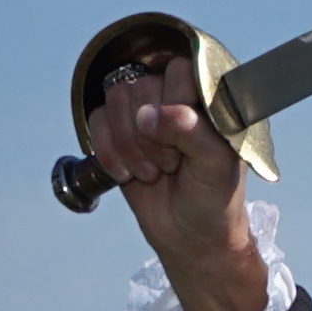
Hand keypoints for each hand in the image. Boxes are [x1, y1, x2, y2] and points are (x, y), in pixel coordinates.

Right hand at [83, 44, 271, 310]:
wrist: (192, 238)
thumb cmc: (213, 199)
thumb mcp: (215, 163)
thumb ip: (190, 129)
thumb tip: (148, 116)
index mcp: (203, 96)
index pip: (177, 71)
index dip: (174, 109)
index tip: (186, 146)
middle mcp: (171, 97)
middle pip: (139, 86)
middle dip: (150, 137)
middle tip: (171, 165)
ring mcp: (142, 114)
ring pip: (114, 100)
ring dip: (130, 146)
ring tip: (153, 171)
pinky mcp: (117, 133)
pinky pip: (96, 120)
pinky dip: (108, 152)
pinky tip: (128, 174)